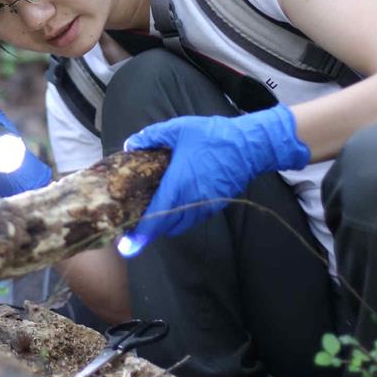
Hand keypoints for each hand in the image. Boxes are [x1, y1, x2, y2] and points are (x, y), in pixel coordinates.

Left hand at [119, 105, 309, 254]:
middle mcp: (191, 202)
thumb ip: (151, 136)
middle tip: (135, 225)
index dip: (141, 234)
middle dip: (150, 230)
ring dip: (165, 224)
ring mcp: (205, 206)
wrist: (249, 146)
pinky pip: (192, 219)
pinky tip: (174, 204)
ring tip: (152, 214)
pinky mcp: (216, 206)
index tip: (127, 247)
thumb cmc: (212, 136)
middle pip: (166, 227)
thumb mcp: (178, 129)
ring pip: (180, 225)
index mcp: (178, 185)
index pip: (156, 218)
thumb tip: (129, 144)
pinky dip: (180, 218)